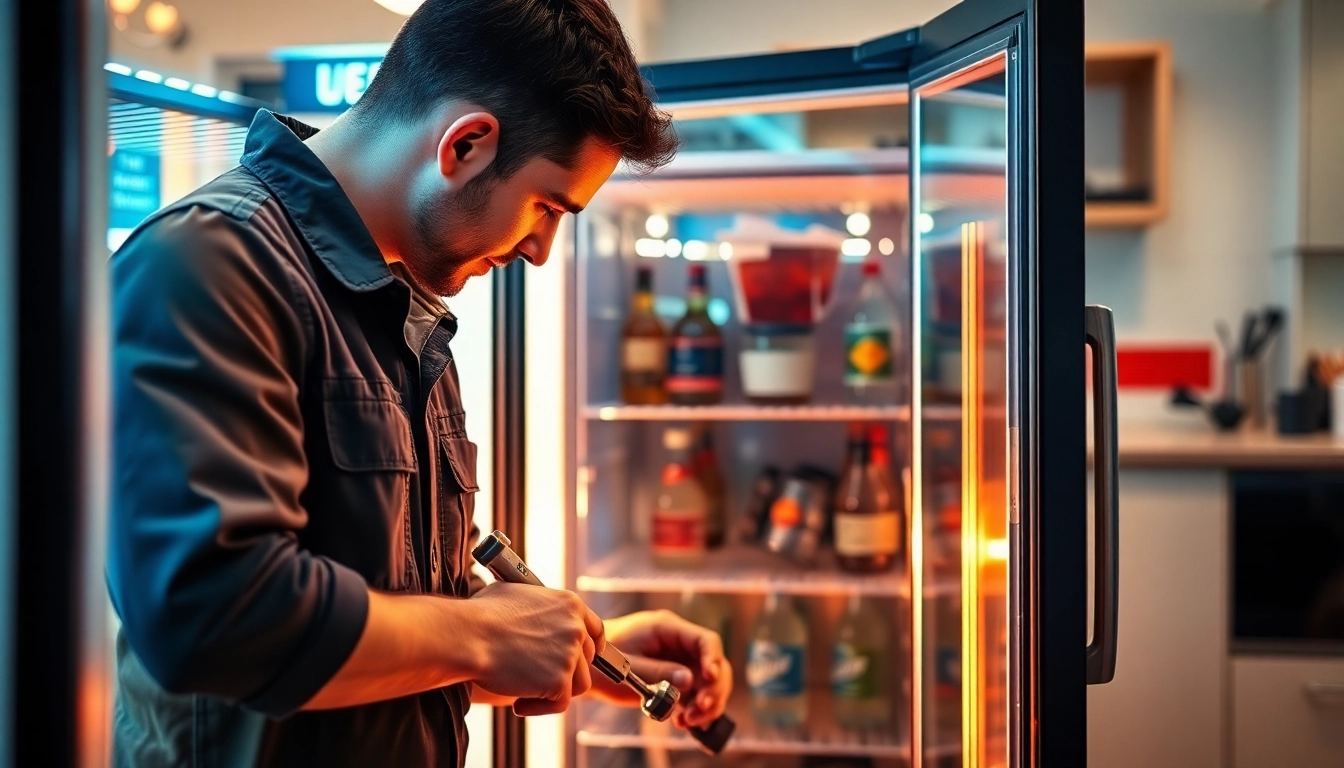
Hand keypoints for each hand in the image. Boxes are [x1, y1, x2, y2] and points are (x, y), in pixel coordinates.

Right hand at [467, 582, 605, 716]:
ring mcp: (570, 654)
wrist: (469, 636)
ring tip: (525, 690)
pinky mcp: (560, 680)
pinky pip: (559, 703)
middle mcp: (576, 628)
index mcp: (569, 604)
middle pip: (586, 660)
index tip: (581, 659)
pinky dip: (539, 707)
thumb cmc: (482, 614)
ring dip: (554, 691)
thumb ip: (540, 607)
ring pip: (578, 685)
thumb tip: (537, 615)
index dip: (590, 647)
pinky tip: (519, 702)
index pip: (595, 629)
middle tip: (539, 678)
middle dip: (566, 672)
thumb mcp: (519, 595)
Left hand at [590, 610, 731, 729]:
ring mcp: (679, 661)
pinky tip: (683, 721)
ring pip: (709, 682)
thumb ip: (658, 671)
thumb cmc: (602, 659)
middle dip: (713, 689)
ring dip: (706, 704)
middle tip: (699, 710)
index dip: (713, 660)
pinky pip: (696, 694)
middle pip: (714, 664)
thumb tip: (690, 681)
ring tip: (688, 720)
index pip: (705, 640)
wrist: (586, 666)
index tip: (708, 680)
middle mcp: (679, 644)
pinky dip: (695, 709)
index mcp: (667, 629)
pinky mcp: (676, 679)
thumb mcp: (627, 666)